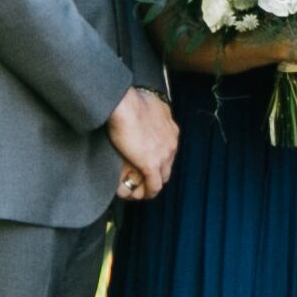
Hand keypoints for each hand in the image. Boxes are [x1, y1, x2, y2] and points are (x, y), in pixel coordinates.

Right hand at [109, 87, 179, 201]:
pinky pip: (154, 185)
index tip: (147, 162)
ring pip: (162, 177)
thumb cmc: (131, 101)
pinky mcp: (152, 165)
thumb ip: (152, 112)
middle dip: (157, 173)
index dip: (159, 158)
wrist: (124, 105)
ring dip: (152, 184)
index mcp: (171, 130)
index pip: (168, 150)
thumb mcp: (149, 104)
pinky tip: (140, 195)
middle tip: (144, 179)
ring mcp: (163, 155)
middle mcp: (172, 143)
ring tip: (140, 189)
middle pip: (168, 165)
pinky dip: (148, 192)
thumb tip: (147, 109)